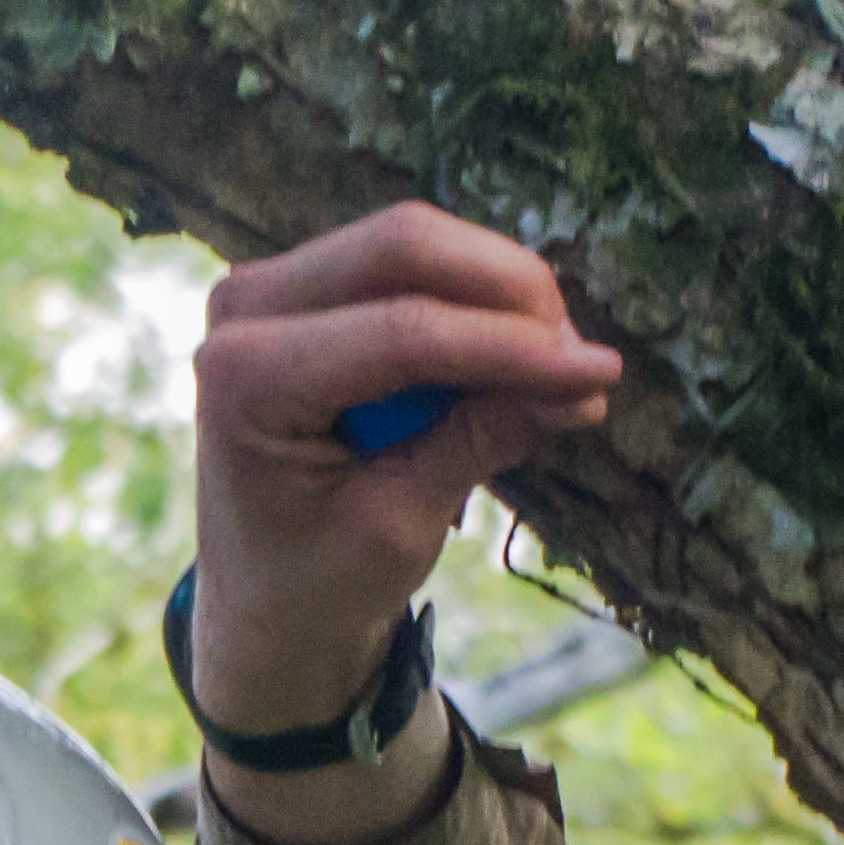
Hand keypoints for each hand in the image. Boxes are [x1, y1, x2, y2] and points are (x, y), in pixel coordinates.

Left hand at [188, 205, 619, 844]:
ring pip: (413, 245)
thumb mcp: (400, 527)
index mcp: (245, 379)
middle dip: (510, 294)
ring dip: (499, 295)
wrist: (260, 599)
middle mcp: (243, 311)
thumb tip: (581, 381)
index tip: (600, 373)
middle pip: (404, 248)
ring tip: (559, 368)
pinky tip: (520, 357)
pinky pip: (404, 266)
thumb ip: (478, 441)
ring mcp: (267, 289)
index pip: (401, 333)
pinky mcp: (301, 288)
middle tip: (581, 360)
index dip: (511, 347)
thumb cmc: (317, 581)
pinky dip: (471, 303)